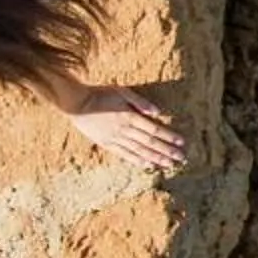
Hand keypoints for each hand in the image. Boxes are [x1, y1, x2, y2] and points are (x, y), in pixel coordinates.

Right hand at [64, 85, 187, 171]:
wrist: (76, 104)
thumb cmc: (100, 94)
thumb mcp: (121, 91)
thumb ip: (140, 102)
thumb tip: (157, 112)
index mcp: (129, 117)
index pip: (154, 130)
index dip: (169, 136)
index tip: (181, 142)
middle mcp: (124, 130)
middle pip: (149, 143)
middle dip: (166, 151)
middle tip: (181, 158)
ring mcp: (115, 139)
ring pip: (139, 151)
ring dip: (155, 158)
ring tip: (169, 164)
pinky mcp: (107, 144)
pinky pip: (125, 155)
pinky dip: (137, 161)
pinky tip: (148, 165)